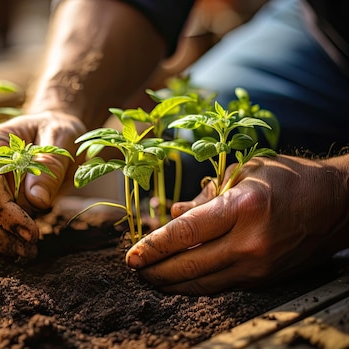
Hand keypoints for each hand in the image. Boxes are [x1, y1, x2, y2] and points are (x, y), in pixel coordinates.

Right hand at [0, 111, 85, 257]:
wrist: (54, 133)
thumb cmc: (57, 131)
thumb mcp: (61, 139)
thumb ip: (50, 165)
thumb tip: (36, 201)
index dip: (4, 210)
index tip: (29, 231)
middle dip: (0, 229)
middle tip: (30, 247)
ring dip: (0, 240)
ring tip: (28, 251)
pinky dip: (1, 240)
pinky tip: (21, 249)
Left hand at [125, 155, 348, 293]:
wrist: (335, 206)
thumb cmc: (286, 180)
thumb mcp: (242, 173)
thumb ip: (203, 197)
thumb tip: (172, 214)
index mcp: (242, 207)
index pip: (186, 232)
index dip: (154, 245)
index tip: (131, 254)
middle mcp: (250, 242)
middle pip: (189, 265)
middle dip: (155, 270)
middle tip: (134, 268)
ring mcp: (258, 265)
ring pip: (203, 283)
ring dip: (171, 283)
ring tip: (149, 277)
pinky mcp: (263, 279)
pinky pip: (220, 286)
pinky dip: (195, 284)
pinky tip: (178, 280)